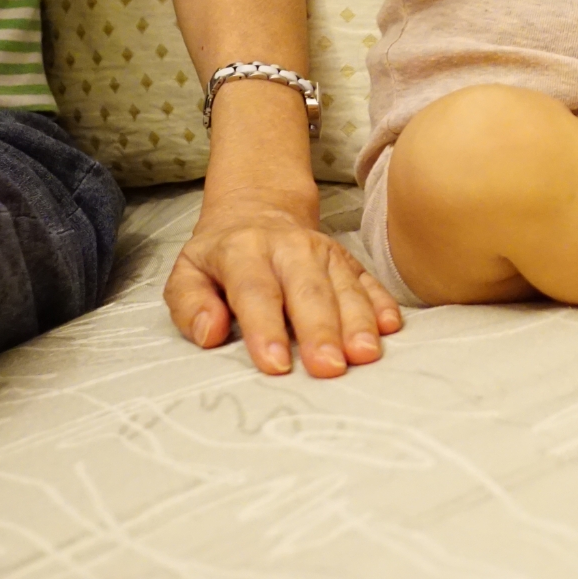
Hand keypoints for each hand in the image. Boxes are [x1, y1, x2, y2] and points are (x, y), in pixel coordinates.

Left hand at [163, 187, 402, 376]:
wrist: (257, 210)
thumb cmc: (220, 257)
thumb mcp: (187, 273)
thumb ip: (190, 304)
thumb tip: (210, 333)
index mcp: (242, 251)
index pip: (255, 291)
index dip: (265, 329)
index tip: (276, 365)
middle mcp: (288, 248)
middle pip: (307, 289)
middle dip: (320, 329)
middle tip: (330, 367)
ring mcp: (323, 251)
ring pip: (343, 285)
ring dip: (357, 321)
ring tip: (365, 354)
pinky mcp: (347, 259)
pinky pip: (367, 279)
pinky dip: (381, 302)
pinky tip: (390, 326)